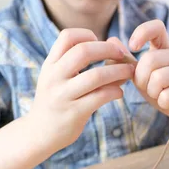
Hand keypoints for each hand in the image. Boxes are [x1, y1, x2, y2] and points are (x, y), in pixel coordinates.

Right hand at [29, 29, 134, 150]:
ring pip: (96, 76)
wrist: (39, 134)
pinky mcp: (74, 113)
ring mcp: (63, 96)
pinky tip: (119, 92)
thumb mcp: (59, 78)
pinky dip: (115, 91)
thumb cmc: (56, 101)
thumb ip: (81, 62)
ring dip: (118, 71)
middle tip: (123, 54)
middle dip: (108, 49)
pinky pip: (101, 97)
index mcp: (50, 65)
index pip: (67, 36)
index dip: (87, 34)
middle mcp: (54, 77)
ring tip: (129, 72)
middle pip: (84, 51)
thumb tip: (117, 45)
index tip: (100, 42)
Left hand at [110, 20, 168, 125]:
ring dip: (153, 92)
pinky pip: (167, 95)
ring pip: (158, 78)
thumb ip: (128, 62)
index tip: (133, 47)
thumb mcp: (142, 75)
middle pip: (150, 60)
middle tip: (149, 88)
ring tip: (160, 95)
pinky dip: (163, 103)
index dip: (142, 33)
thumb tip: (111, 40)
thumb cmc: (162, 90)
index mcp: (165, 48)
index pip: (157, 27)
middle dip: (142, 79)